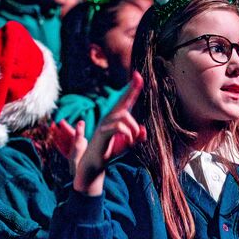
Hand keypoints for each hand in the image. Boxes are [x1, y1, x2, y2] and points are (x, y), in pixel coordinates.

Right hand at [50, 119, 86, 175]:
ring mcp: (71, 149)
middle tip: (46, 124)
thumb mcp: (79, 146)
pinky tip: (47, 142)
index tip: (53, 119)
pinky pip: (59, 148)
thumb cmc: (81, 160)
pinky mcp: (68, 155)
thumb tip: (81, 121)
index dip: (61, 124)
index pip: (68, 129)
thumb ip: (79, 133)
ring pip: (60, 140)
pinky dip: (52, 144)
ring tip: (44, 131)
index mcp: (78, 139)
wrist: (82, 175)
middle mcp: (75, 143)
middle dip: (55, 129)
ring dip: (52, 136)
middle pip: (63, 134)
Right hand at [74, 72, 145, 193]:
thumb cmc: (110, 152)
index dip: (132, 89)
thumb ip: (137, 138)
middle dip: (131, 89)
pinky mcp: (102, 132)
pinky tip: (128, 142)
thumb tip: (144, 130)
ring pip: (123, 116)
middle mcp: (109, 117)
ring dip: (133, 129)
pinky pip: (119, 127)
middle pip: (123, 101)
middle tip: (138, 76)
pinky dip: (128, 134)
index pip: (125, 101)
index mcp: (116, 118)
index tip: (138, 75)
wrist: (95, 163)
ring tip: (132, 141)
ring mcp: (104, 124)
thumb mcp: (127, 145)